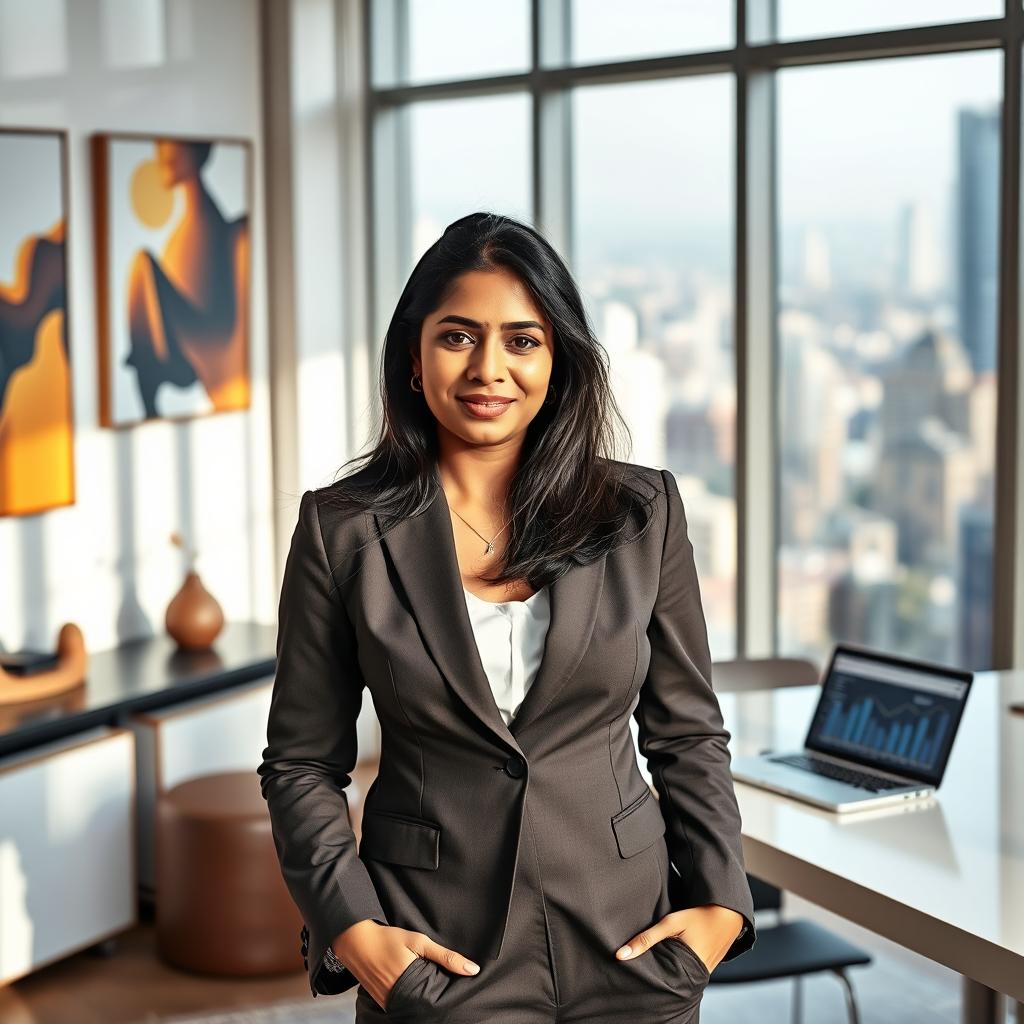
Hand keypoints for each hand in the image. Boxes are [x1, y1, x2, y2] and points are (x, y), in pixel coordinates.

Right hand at [332, 919, 479, 1009]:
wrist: (355, 941)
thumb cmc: (389, 939)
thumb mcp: (419, 942)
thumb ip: (446, 956)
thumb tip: (473, 970)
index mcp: (410, 987)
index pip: (437, 1000)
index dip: (447, 995)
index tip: (458, 989)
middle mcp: (398, 1001)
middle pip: (425, 1006)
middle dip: (435, 998)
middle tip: (445, 987)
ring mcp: (388, 1004)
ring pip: (413, 1008)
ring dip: (422, 1000)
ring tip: (431, 987)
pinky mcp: (381, 1003)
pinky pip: (400, 1006)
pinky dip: (409, 1000)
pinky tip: (415, 989)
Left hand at [615, 904, 744, 975]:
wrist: (728, 913)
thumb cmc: (699, 916)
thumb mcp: (671, 923)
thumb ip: (647, 938)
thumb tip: (620, 955)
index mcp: (688, 969)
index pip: (660, 980)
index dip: (647, 976)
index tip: (630, 971)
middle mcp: (697, 977)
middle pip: (669, 979)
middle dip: (656, 974)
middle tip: (639, 968)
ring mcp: (702, 974)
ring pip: (677, 976)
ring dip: (666, 970)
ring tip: (652, 963)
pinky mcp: (704, 969)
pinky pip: (686, 972)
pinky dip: (677, 966)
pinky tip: (668, 959)